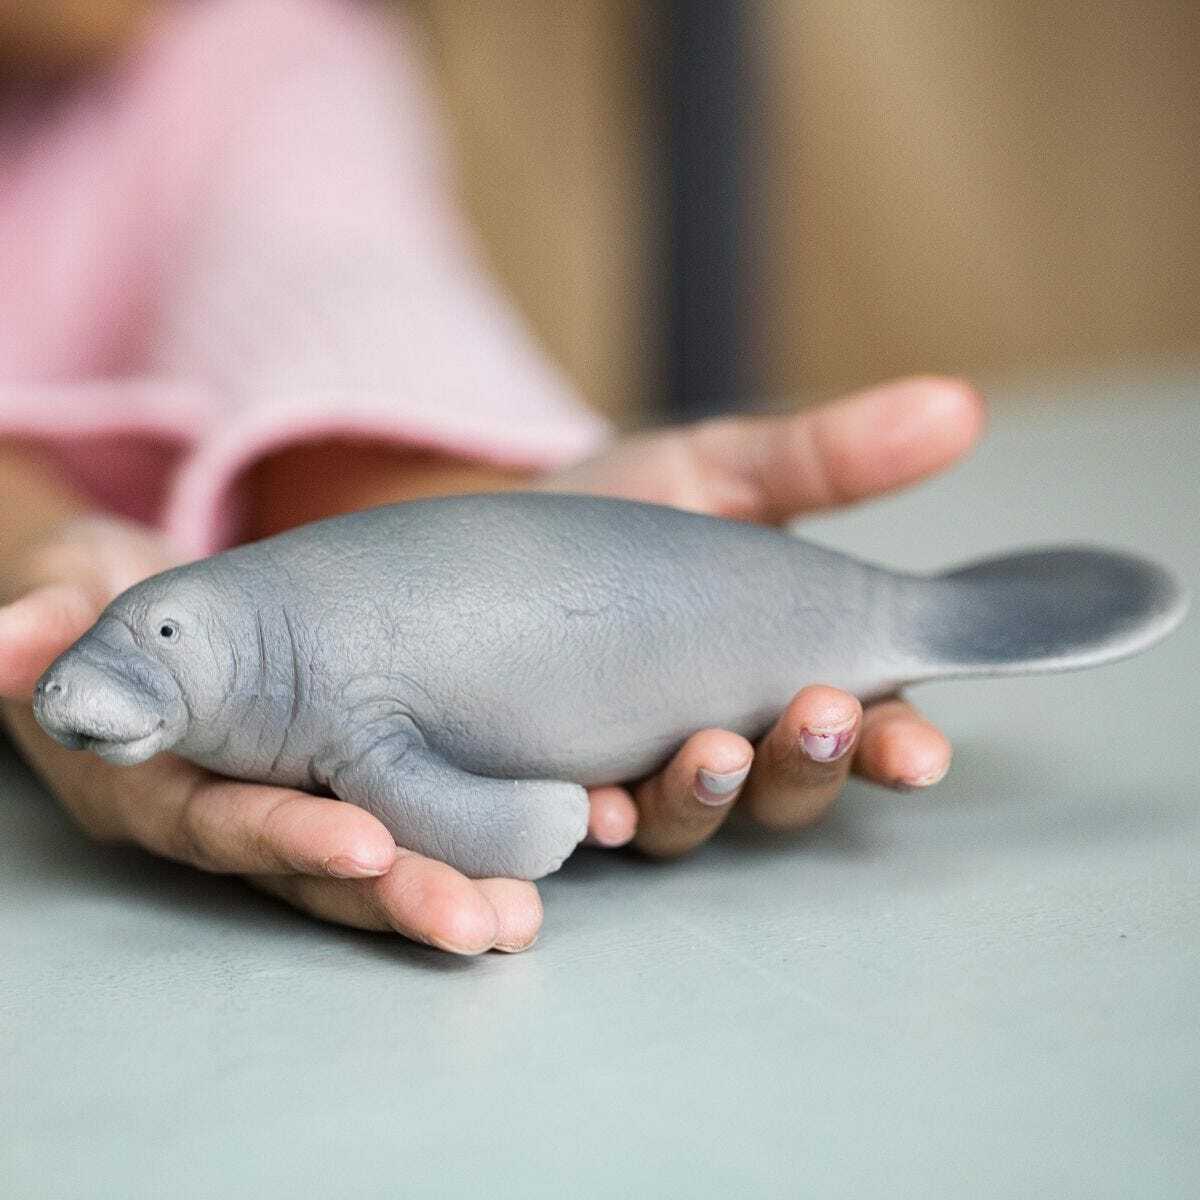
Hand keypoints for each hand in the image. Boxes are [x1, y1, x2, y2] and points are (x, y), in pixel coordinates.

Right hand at [0, 516, 541, 954]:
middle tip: (488, 921)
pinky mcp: (342, 779)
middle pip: (315, 867)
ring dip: (450, 885)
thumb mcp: (62, 590)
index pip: (222, 821)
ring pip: (371, 862)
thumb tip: (4, 637)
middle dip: (398, 894)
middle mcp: (231, 810)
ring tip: (527, 914)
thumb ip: (44, 616)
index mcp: (157, 781)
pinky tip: (557, 845)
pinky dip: (475, 837)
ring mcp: (290, 803)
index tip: (366, 842)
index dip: (285, 836)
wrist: (145, 607)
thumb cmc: (96, 597)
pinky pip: (410, 817)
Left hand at [539, 376, 985, 854]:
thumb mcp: (716, 470)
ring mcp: (637, 768)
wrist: (481, 541)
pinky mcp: (555, 783)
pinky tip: (599, 807)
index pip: (862, 726)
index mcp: (777, 667)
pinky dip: (603, 822)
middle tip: (818, 718)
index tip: (919, 753)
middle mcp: (719, 732)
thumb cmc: (616, 513)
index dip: (896, 745)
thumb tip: (956, 407)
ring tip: (713, 751)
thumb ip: (825, 458)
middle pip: (788, 787)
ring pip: (696, 819)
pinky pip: (587, 825)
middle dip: (810, 765)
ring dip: (712, 797)